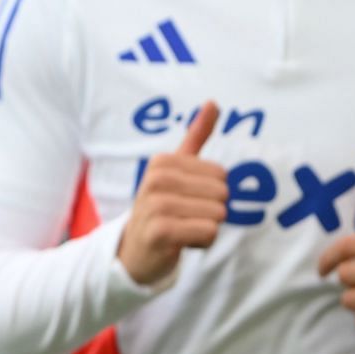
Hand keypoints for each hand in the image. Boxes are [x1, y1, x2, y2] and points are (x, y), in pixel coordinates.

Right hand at [117, 100, 228, 284]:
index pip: (220, 175)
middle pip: (221, 194)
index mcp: (162, 163)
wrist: (133, 251)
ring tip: (182, 229)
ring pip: (217, 214)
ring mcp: (156, 205)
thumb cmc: (160, 208)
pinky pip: (209, 232)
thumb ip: (196, 137)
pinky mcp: (161, 231)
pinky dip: (202, 242)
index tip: (186, 200)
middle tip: (184, 218)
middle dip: (210, 211)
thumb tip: (214, 102)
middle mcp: (156, 180)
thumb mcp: (175, 171)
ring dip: (206, 228)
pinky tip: (181, 243)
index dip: (210, 192)